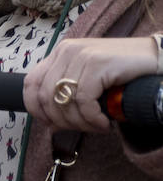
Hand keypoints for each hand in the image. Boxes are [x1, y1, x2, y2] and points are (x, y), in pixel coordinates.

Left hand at [22, 36, 157, 132]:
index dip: (36, 109)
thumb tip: (51, 124)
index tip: (51, 124)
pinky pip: (84, 100)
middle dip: (62, 121)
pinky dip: (93, 118)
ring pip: (64, 101)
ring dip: (80, 122)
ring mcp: (81, 55)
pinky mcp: (97, 63)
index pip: (31, 83)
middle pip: (45, 96)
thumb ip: (69, 96)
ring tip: (97, 126)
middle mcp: (67, 51)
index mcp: (61, 53)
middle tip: (83, 129)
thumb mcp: (90, 82)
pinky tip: (105, 123)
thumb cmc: (125, 73)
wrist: (158, 58)